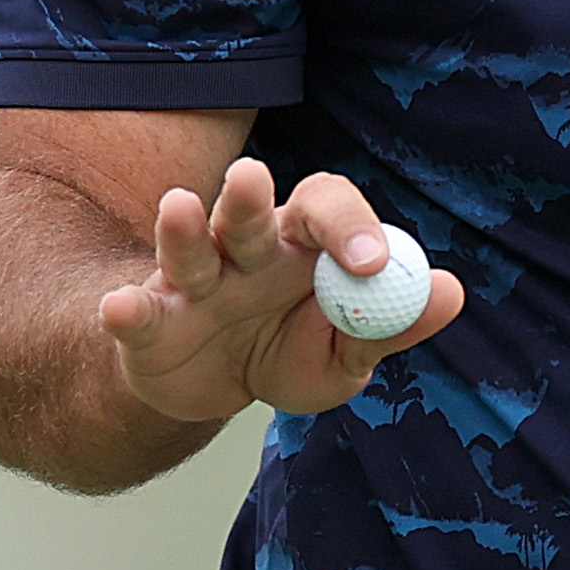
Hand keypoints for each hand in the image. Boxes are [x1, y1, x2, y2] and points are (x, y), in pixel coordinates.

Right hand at [98, 159, 464, 422]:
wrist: (216, 391)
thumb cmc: (287, 350)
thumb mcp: (346, 351)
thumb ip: (392, 322)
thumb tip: (450, 291)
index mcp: (300, 247)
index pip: (324, 208)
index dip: (349, 226)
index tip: (372, 263)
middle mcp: (243, 250)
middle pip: (248, 212)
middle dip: (248, 198)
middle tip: (252, 177)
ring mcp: (192, 283)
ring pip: (189, 247)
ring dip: (182, 229)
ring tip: (179, 205)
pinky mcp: (150, 324)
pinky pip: (138, 313)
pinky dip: (126, 311)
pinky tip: (119, 307)